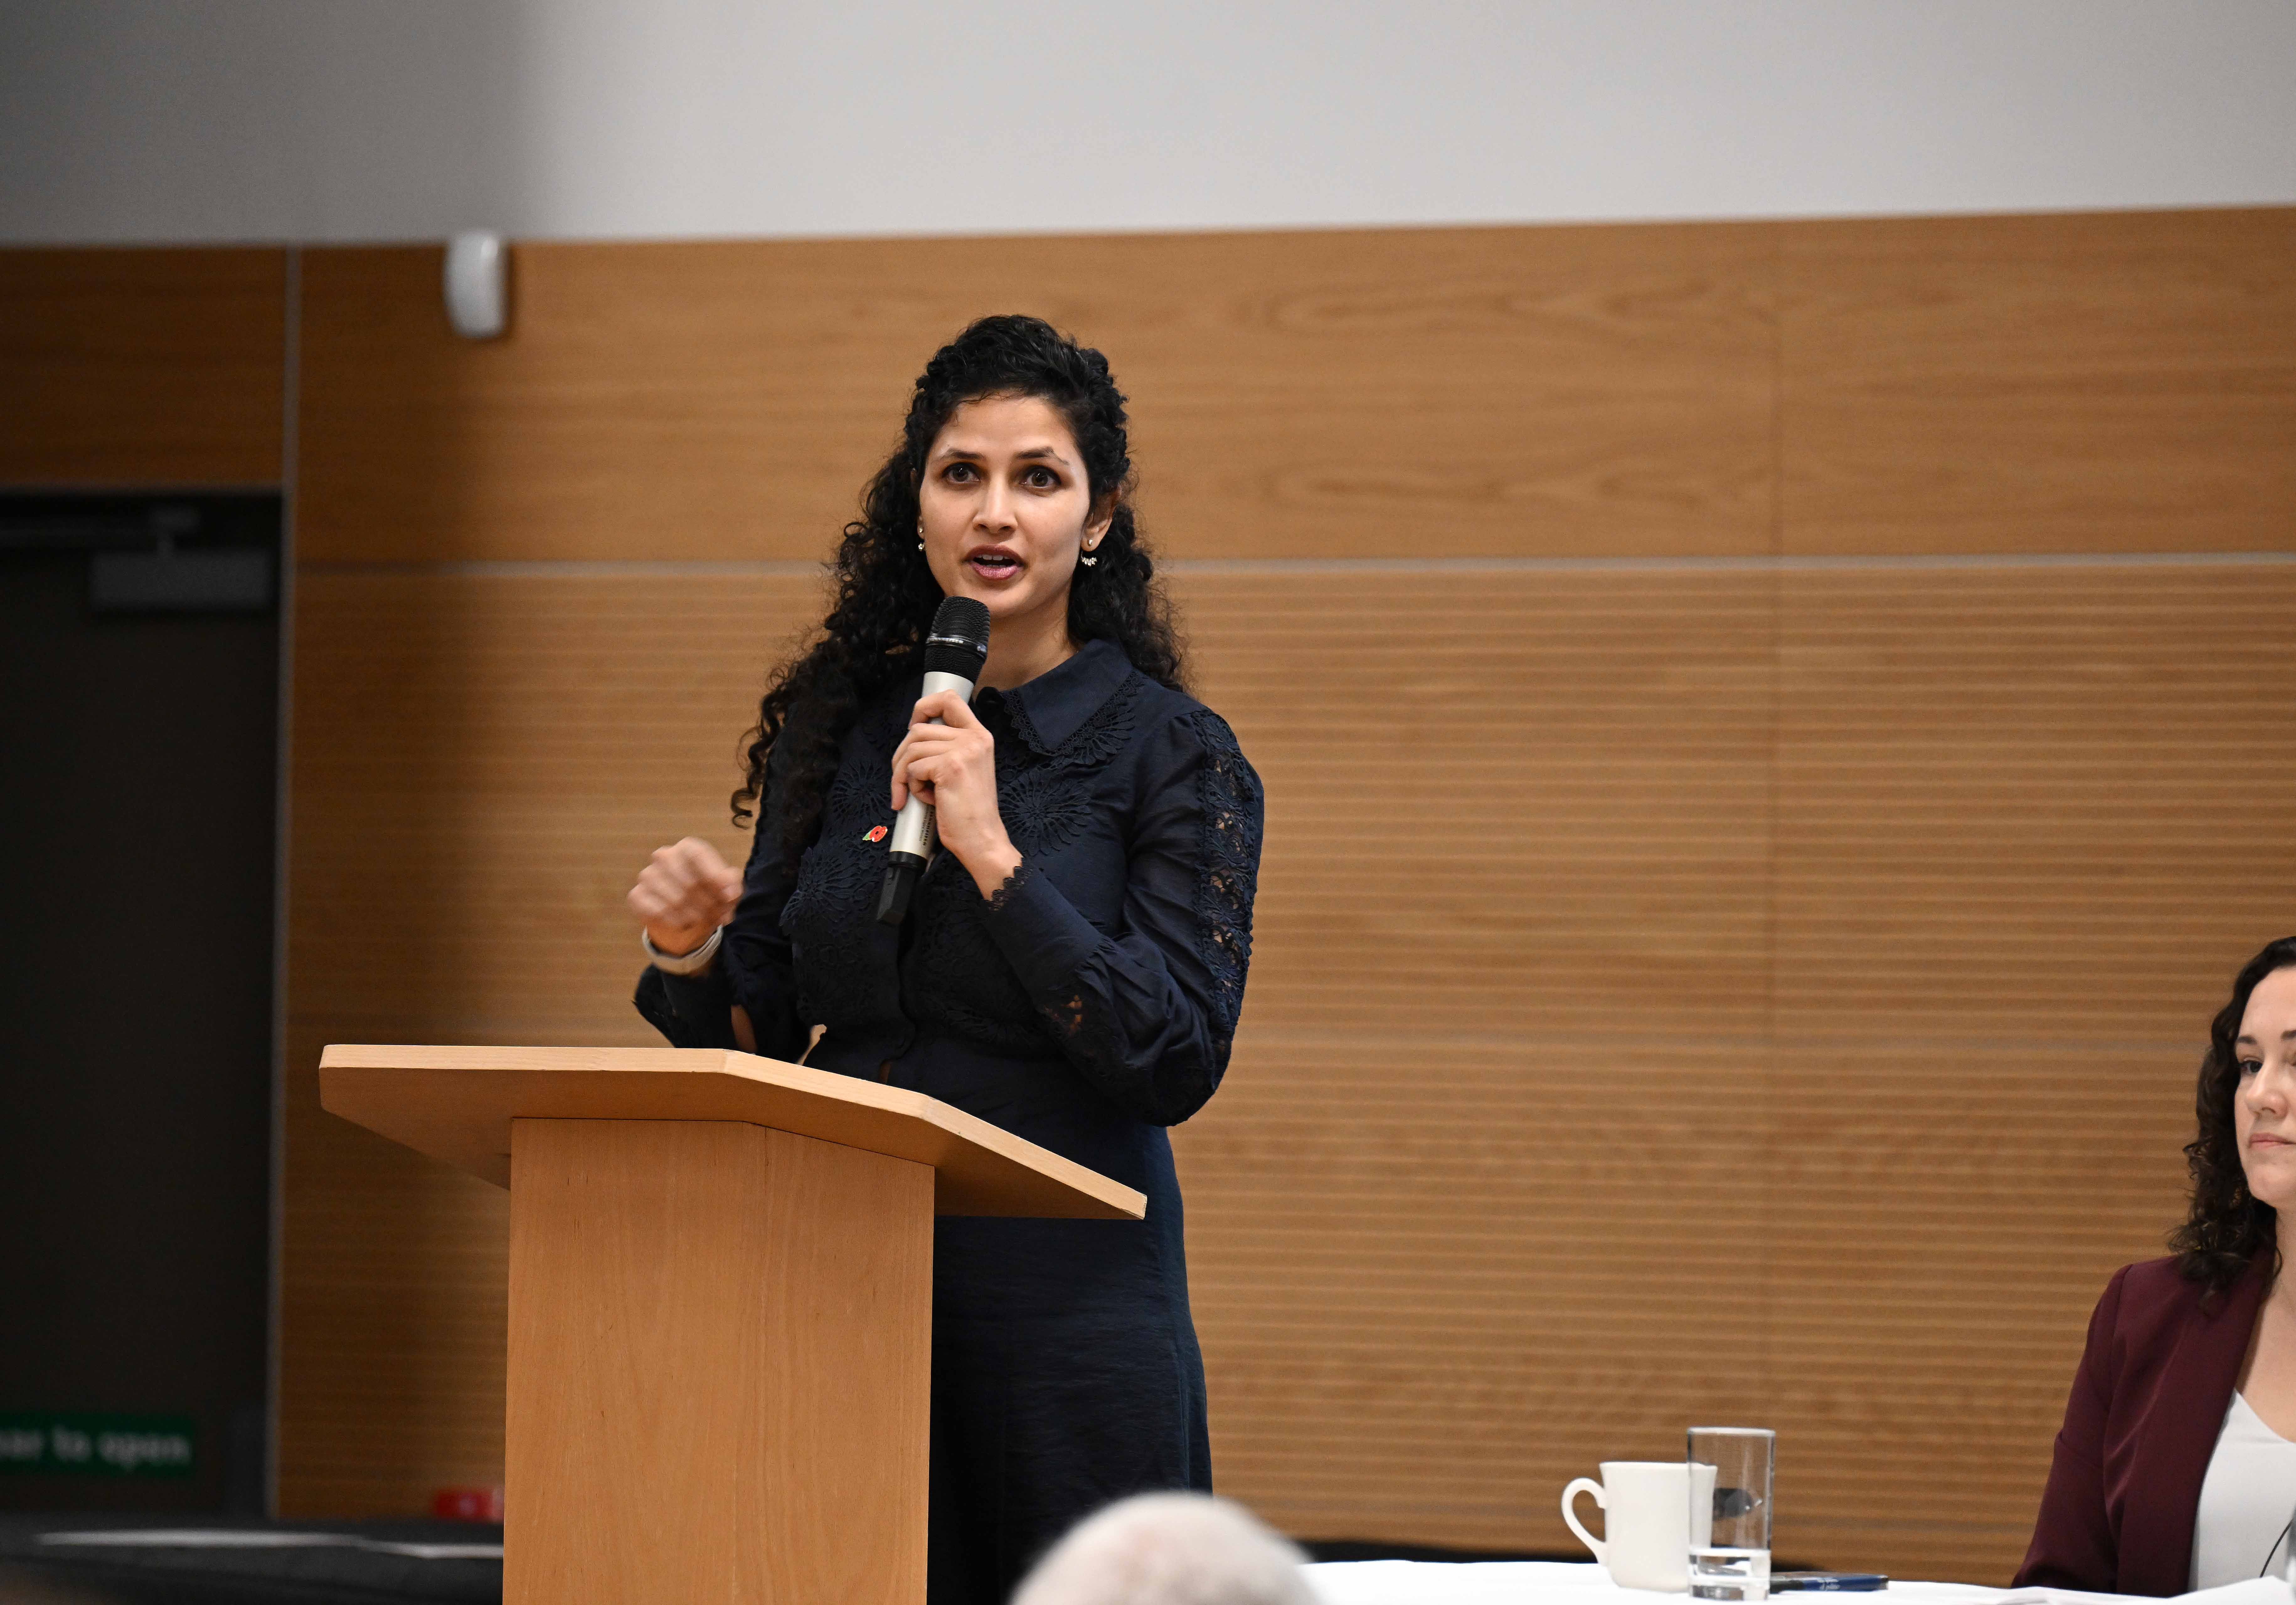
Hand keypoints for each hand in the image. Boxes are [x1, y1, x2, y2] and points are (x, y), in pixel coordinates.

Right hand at [628, 836, 742, 957]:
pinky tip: (684, 924)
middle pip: (689, 882)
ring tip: (704, 921)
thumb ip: (732, 885)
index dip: (715, 877)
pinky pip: (657, 911)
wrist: (685, 919)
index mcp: (687, 848)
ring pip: (675, 900)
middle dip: (708, 904)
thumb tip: (730, 891)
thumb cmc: (708, 896)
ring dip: (695, 916)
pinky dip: (675, 921)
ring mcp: (648, 875)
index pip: (699, 855)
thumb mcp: (727, 889)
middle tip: (719, 916)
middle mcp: (664, 856)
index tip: (728, 897)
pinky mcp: (637, 895)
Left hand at [889, 691, 1022, 895]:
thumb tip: (914, 734)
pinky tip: (928, 800)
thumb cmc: (967, 810)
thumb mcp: (964, 768)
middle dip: (902, 755)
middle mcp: (974, 738)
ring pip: (911, 749)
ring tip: (919, 793)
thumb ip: (947, 747)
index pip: (949, 699)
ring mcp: (963, 751)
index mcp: (979, 736)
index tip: (914, 726)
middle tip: (903, 778)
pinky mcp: (950, 767)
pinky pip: (912, 769)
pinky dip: (912, 788)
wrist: (981, 838)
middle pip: (918, 729)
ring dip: (904, 775)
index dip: (924, 707)